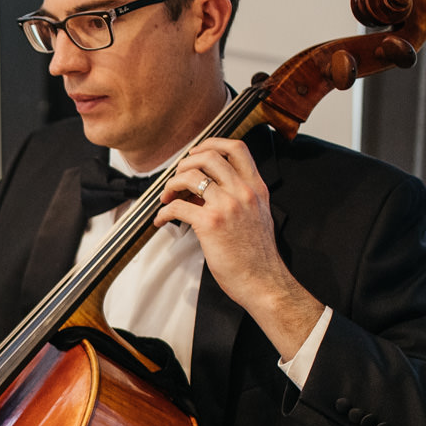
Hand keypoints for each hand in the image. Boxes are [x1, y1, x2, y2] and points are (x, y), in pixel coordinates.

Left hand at [157, 137, 322, 359]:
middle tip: (177, 179)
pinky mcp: (211, 224)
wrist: (264, 281)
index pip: (237, 147)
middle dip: (185, 163)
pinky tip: (161, 221)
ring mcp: (227, 206)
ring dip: (171, 184)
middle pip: (209, 155)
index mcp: (256, 187)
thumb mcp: (259, 215)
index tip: (195, 154)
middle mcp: (243, 192)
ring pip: (191, 176)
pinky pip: (177, 207)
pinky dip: (163, 211)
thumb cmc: (258, 255)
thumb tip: (207, 189)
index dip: (211, 143)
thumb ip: (240, 197)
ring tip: (167, 197)